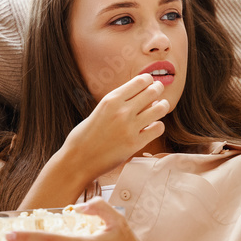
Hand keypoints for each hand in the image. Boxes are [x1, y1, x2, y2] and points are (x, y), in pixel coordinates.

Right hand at [16, 74, 169, 210]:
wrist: (77, 160)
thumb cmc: (85, 135)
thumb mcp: (99, 110)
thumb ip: (118, 103)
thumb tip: (142, 95)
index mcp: (111, 99)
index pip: (140, 81)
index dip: (149, 80)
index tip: (150, 82)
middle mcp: (122, 111)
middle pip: (153, 91)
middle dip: (158, 89)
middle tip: (159, 91)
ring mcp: (130, 128)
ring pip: (160, 108)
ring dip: (163, 106)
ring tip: (160, 107)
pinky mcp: (135, 144)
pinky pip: (158, 128)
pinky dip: (158, 126)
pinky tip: (153, 127)